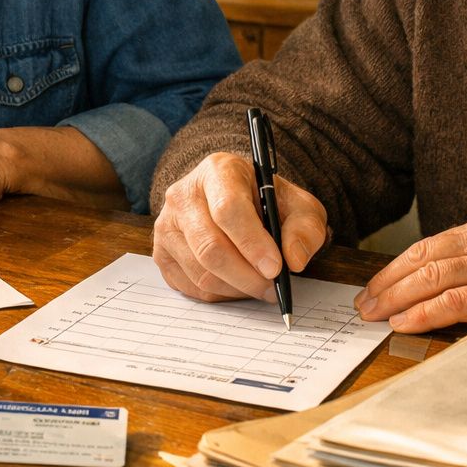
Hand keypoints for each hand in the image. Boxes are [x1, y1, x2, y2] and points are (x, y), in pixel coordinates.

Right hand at [153, 152, 329, 301]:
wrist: (233, 202)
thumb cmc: (265, 203)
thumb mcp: (297, 205)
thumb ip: (305, 228)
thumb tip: (294, 259)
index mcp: (217, 171)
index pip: (228, 209)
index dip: (252, 243)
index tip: (276, 268)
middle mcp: (183, 195)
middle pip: (210, 247)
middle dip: (247, 276)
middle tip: (272, 287)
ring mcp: (167, 226)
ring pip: (201, 272)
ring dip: (236, 288)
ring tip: (260, 286)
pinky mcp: (161, 254)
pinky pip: (191, 287)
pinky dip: (220, 294)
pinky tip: (238, 283)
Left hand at [357, 210, 466, 336]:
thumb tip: (448, 284)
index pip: (430, 245)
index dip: (397, 266)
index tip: (377, 284)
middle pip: (423, 259)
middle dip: (386, 283)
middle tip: (362, 303)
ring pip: (432, 277)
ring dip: (395, 298)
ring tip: (373, 315)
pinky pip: (456, 301)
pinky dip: (425, 312)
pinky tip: (404, 322)